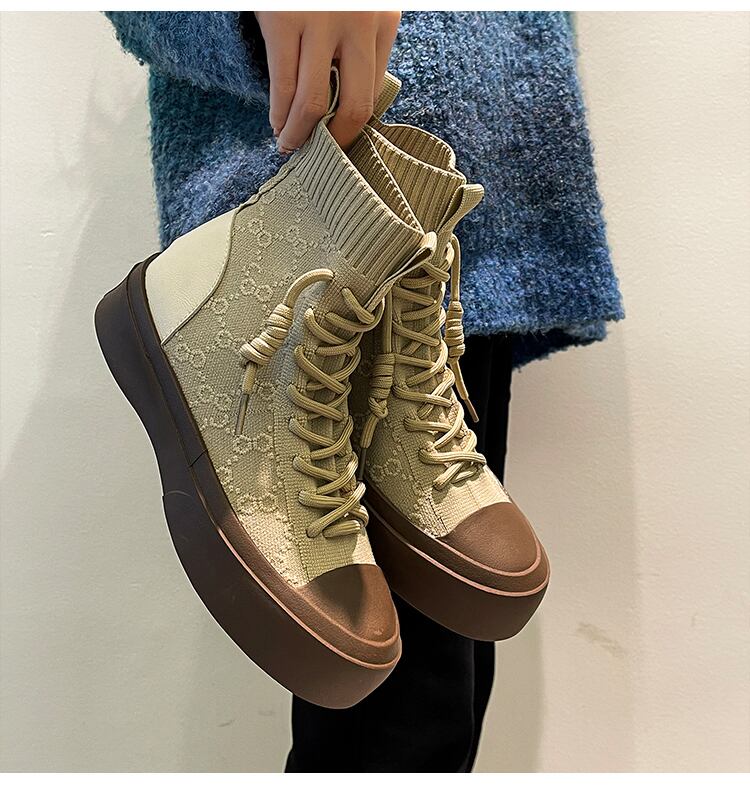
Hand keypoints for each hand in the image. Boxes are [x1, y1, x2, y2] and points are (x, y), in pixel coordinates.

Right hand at [254, 12, 400, 152]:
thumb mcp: (358, 6)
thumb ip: (358, 43)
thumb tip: (348, 104)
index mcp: (384, 21)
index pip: (374, 91)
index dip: (355, 124)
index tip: (339, 140)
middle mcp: (359, 23)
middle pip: (355, 107)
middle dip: (335, 140)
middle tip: (320, 154)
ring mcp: (320, 22)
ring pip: (315, 103)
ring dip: (300, 134)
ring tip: (290, 146)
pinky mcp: (283, 21)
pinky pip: (284, 85)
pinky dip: (279, 114)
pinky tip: (276, 125)